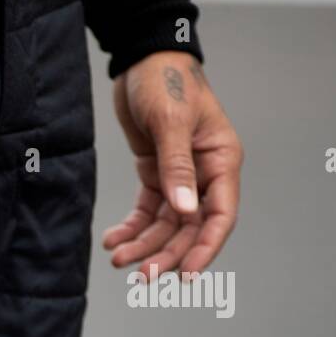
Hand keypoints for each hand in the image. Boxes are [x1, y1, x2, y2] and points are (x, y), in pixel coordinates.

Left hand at [102, 52, 243, 275]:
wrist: (141, 61)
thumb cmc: (165, 82)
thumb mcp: (171, 122)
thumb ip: (176, 167)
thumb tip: (184, 210)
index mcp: (221, 161)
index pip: (219, 216)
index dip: (205, 248)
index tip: (187, 275)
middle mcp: (204, 174)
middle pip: (189, 228)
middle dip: (166, 253)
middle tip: (142, 275)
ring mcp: (180, 176)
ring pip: (165, 225)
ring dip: (144, 245)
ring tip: (119, 259)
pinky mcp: (155, 174)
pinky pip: (146, 211)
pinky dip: (131, 228)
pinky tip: (114, 240)